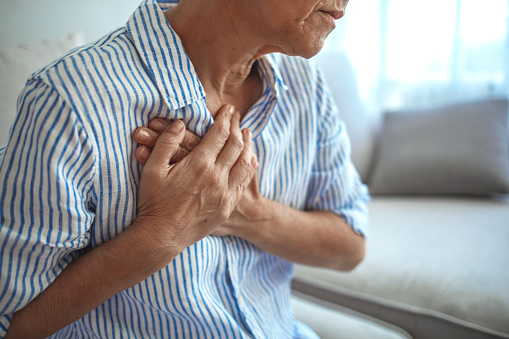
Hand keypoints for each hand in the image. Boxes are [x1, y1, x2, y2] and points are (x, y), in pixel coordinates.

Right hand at [135, 105, 256, 255]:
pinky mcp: (228, 206)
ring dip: (247, 144)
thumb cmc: (153, 202)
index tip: (227, 109)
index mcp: (199, 164)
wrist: (162, 236)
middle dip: (236, 126)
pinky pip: (244, 181)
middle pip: (236, 144)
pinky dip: (249, 165)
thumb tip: (180, 123)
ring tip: (246, 132)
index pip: (220, 133)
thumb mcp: (152, 169)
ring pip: (245, 162)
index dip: (225, 118)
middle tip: (236, 116)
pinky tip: (249, 158)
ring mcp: (225, 193)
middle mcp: (217, 177)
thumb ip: (166, 143)